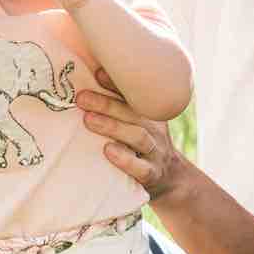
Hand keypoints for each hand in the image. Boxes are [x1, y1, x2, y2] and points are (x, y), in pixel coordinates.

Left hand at [77, 68, 181, 200]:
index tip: (97, 74)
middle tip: (82, 98)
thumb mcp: (137, 124)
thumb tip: (95, 74)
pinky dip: (125, 159)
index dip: (116, 84)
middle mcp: (155, 130)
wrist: (172, 180)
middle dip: (106, 104)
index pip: (134, 95)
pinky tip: (108, 150)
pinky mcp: (152, 175)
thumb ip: (118, 104)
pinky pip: (141, 168)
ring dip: (112, 127)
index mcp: (149, 114)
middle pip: (133, 113)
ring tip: (89, 120)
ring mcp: (155, 153)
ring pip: (138, 137)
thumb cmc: (144, 146)